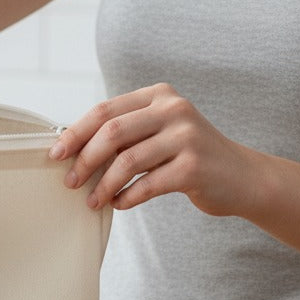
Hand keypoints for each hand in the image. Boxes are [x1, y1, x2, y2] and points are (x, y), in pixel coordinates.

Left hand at [48, 83, 256, 216]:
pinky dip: (126, 197)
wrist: (243, 177)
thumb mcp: (158, 132)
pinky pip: (147, 184)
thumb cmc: (187, 155)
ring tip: (93, 200)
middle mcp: (174, 109)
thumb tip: (70, 149)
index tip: (55, 154)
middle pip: (112, 132)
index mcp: (158, 95)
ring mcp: (187, 137)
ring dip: (103, 184)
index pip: (105, 110)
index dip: (75, 133)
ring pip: (127, 160)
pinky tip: (119, 203)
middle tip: (70, 181)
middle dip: (84, 159)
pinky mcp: (194, 167)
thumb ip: (124, 132)